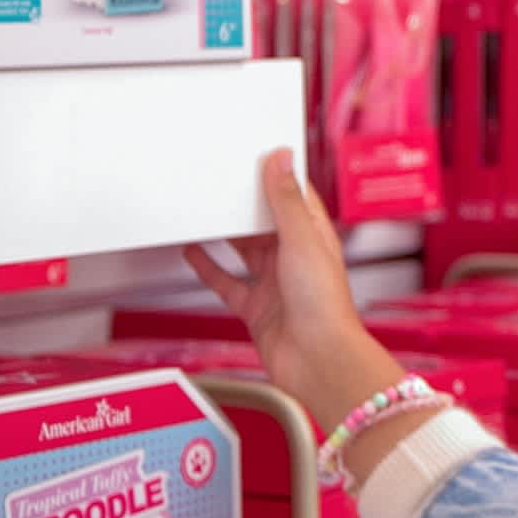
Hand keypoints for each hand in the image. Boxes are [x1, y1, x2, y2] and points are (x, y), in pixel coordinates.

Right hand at [183, 150, 393, 429]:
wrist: (318, 361)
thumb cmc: (324, 307)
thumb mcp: (301, 241)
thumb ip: (286, 201)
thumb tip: (282, 158)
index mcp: (314, 237)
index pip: (295, 197)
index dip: (277, 175)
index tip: (255, 155)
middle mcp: (295, 259)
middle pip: (265, 222)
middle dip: (244, 203)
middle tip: (220, 181)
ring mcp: (274, 284)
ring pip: (244, 250)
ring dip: (224, 233)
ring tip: (202, 210)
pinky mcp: (255, 308)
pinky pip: (227, 282)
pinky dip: (208, 267)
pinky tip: (192, 251)